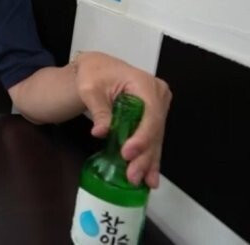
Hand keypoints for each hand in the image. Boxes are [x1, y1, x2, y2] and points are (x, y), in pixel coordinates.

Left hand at [74, 51, 171, 188]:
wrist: (96, 68)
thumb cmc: (93, 72)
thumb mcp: (91, 88)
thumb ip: (99, 109)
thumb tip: (101, 132)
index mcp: (145, 84)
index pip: (150, 114)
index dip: (141, 137)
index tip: (127, 153)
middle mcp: (157, 95)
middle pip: (154, 130)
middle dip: (144, 155)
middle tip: (133, 175)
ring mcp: (158, 106)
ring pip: (155, 138)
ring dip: (148, 160)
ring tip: (143, 181)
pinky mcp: (153, 116)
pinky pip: (152, 138)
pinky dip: (149, 156)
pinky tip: (149, 175)